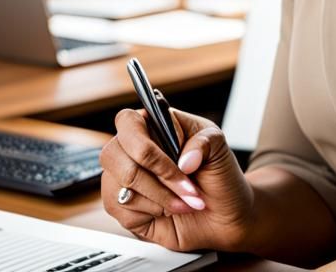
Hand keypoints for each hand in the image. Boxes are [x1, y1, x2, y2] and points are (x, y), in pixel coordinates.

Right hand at [101, 107, 253, 253]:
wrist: (222, 213)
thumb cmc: (218, 174)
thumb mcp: (219, 147)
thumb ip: (205, 142)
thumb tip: (184, 160)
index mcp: (154, 125)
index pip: (127, 121)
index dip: (145, 145)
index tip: (177, 162)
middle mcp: (133, 149)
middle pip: (113, 155)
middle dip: (157, 177)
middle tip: (188, 187)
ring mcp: (124, 178)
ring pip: (120, 184)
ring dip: (160, 197)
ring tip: (184, 200)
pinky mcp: (122, 206)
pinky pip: (120, 208)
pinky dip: (151, 212)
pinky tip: (168, 210)